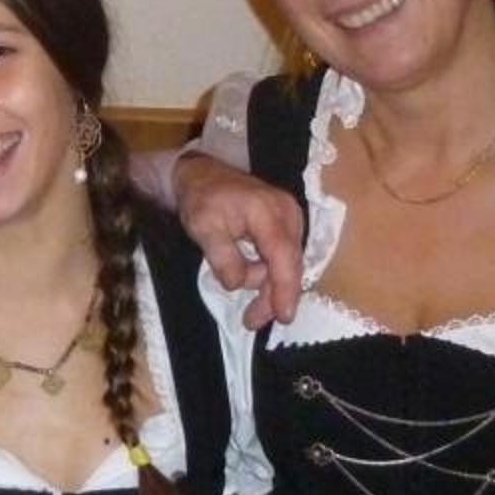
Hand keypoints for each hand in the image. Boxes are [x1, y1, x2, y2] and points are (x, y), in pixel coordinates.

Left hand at [173, 151, 303, 327]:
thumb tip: (239, 284)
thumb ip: (224, 259)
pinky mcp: (287, 224)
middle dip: (274, 296)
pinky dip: (271, 273)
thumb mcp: (203, 229)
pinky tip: (256, 283)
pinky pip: (284, 256)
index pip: (283, 257)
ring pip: (288, 264)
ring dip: (270, 287)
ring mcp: (291, 218)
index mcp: (269, 212)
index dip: (285, 290)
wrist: (203, 173)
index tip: (283, 317)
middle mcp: (289, 214)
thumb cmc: (202, 198)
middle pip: (290, 265)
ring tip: (249, 306)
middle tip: (251, 321)